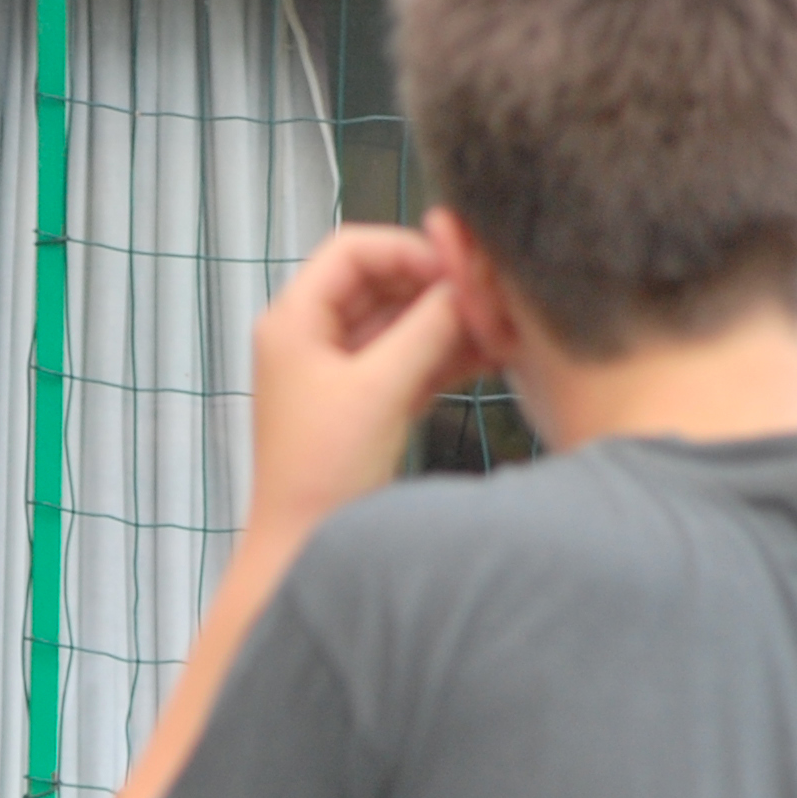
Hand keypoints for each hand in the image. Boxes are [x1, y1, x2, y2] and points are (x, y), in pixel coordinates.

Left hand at [249, 225, 480, 538]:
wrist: (303, 548)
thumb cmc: (322, 471)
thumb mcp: (381, 388)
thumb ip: (427, 328)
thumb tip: (469, 285)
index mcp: (294, 320)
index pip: (353, 249)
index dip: (409, 249)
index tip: (458, 267)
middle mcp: (311, 337)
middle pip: (382, 283)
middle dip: (438, 288)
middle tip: (491, 297)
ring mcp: (337, 371)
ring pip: (400, 323)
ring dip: (448, 323)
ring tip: (502, 326)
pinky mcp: (363, 402)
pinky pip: (407, 360)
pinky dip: (444, 355)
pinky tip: (492, 355)